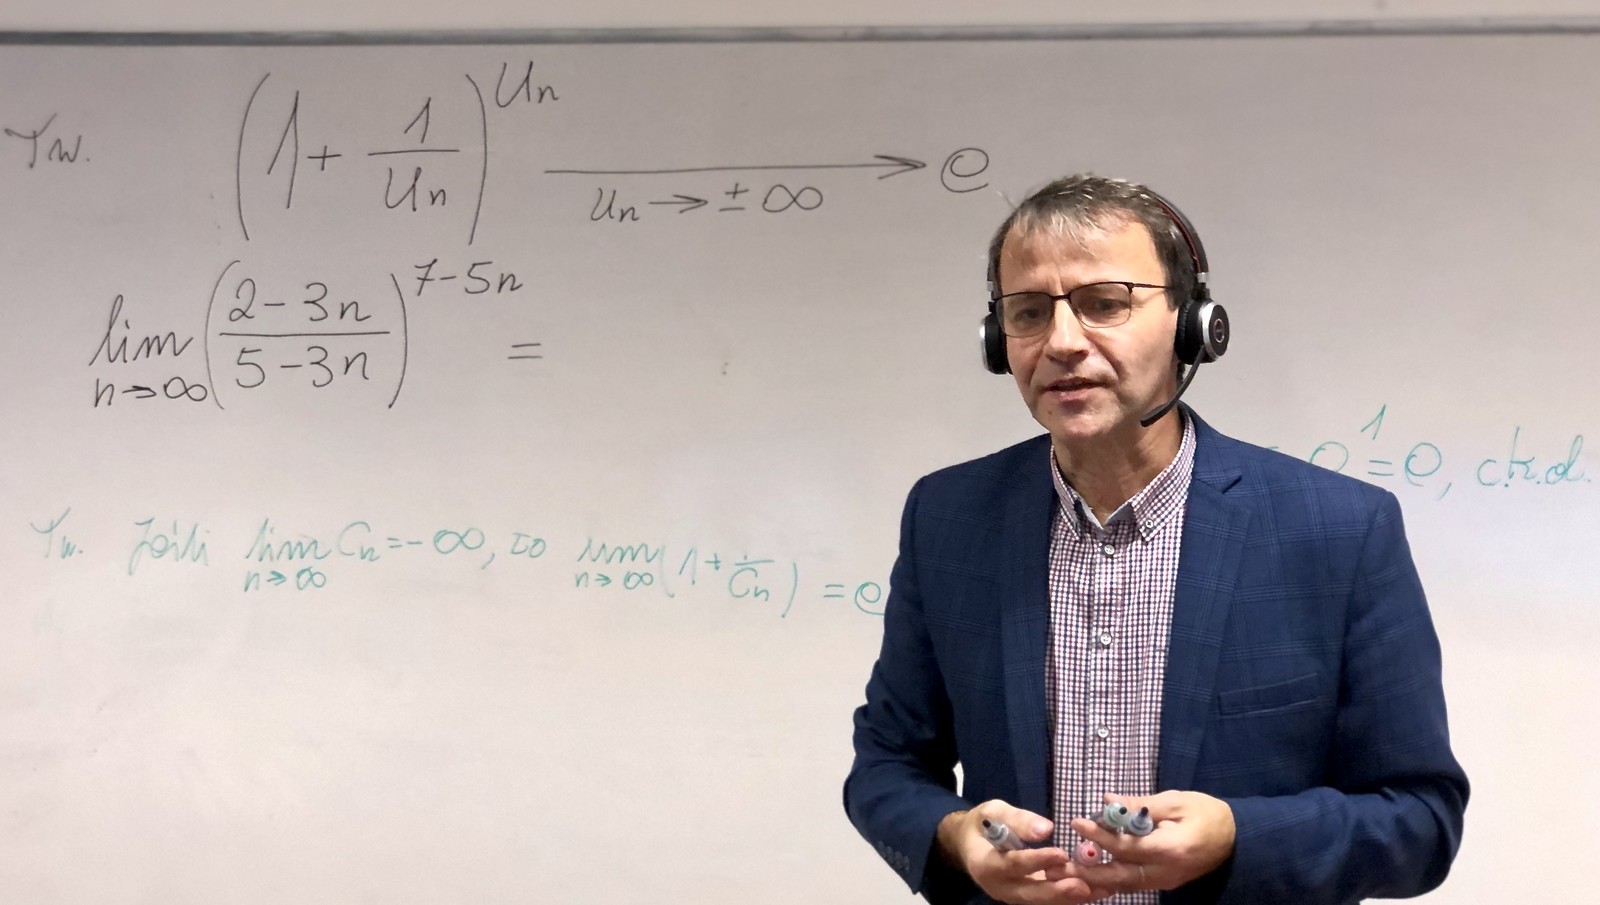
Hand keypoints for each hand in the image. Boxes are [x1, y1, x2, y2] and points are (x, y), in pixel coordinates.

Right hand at [937, 800, 1110, 904]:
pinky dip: (1071, 897)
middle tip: (1084, 885)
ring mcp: (1012, 896)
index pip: (1013, 865)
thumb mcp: (994, 812)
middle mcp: (998, 887)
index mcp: (985, 864)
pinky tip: (1095, 892)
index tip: (1061, 854)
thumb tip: (1046, 829)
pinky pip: (1048, 900)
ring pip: (1042, 900)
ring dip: (1071, 897)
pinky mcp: (1025, 898)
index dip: (1037, 860)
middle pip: (1030, 892)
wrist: (971, 844)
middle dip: (1058, 890)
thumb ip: (1017, 820)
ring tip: (1100, 891)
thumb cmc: (983, 823)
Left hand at [1069, 791, 1235, 894]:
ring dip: (1094, 880)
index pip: (1127, 846)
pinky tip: (1089, 877)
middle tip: (1058, 863)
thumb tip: (1106, 801)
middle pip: (1120, 876)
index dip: (1099, 835)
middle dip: (1088, 870)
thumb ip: (1140, 804)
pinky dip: (1109, 882)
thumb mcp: (1175, 801)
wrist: (1236, 838)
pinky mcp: (1163, 883)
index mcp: (1171, 849)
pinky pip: (1132, 885)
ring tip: (1065, 872)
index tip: (1076, 822)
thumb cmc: (1206, 813)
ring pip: (1124, 885)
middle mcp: (1166, 872)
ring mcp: (1164, 882)